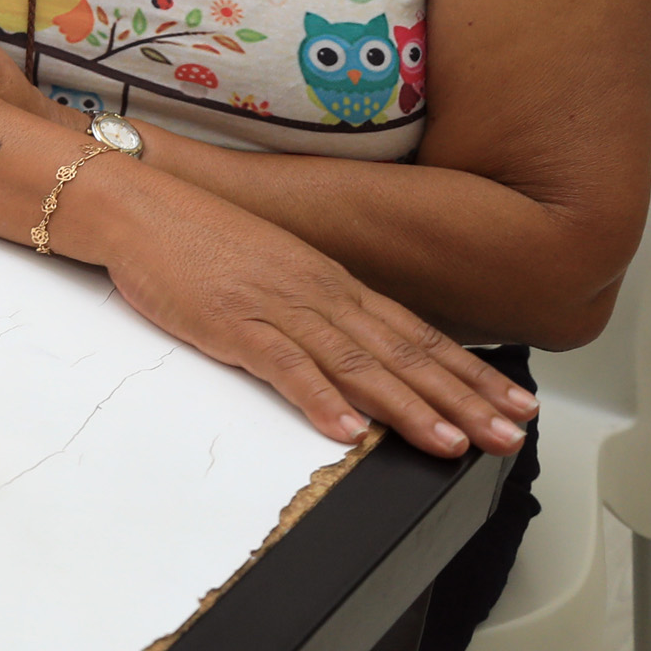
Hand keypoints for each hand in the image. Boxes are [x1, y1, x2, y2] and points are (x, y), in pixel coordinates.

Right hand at [80, 170, 539, 456]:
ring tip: (448, 443)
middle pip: (402, 352)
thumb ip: (316, 311)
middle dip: (461, 398)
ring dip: (408, 407)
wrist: (138, 206)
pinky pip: (284, 365)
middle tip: (507, 435)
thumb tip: (357, 353)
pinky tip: (348, 430)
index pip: (415, 332)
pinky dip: (319, 398)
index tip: (512, 402)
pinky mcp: (233, 322)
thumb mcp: (274, 271)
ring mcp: (278, 307)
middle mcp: (319, 293)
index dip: (470, 371)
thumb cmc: (197, 239)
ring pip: (357, 363)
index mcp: (331, 282)